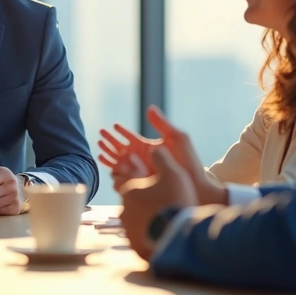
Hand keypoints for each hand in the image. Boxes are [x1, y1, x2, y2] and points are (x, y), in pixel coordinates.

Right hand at [99, 106, 226, 205]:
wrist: (196, 186)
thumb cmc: (189, 161)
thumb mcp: (177, 138)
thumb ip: (162, 124)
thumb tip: (150, 108)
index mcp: (150, 147)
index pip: (130, 137)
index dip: (121, 131)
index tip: (113, 125)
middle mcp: (143, 159)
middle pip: (121, 149)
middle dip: (110, 142)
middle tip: (100, 135)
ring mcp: (141, 171)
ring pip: (119, 162)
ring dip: (109, 156)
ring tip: (100, 151)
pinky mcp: (141, 184)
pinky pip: (123, 177)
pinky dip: (115, 172)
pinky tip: (109, 168)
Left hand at [118, 147, 198, 260]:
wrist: (177, 238)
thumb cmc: (174, 202)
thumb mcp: (173, 174)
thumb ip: (161, 159)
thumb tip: (154, 148)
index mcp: (130, 191)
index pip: (132, 177)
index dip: (141, 172)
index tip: (149, 173)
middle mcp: (124, 209)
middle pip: (134, 199)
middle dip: (145, 197)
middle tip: (161, 199)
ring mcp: (128, 229)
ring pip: (137, 219)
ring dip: (146, 216)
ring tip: (163, 218)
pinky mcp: (135, 246)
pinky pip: (141, 236)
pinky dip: (149, 233)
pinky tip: (161, 233)